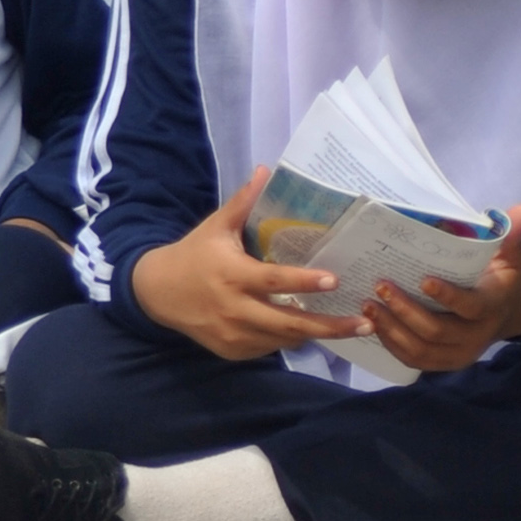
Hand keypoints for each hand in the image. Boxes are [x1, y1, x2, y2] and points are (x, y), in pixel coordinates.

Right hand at [126, 166, 373, 363]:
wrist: (155, 293)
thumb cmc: (193, 255)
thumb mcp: (215, 227)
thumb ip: (243, 202)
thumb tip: (266, 170)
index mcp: (232, 275)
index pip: (273, 281)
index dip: (304, 282)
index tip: (334, 280)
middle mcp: (233, 308)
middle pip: (288, 323)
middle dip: (330, 326)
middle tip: (364, 322)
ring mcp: (232, 334)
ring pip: (283, 339)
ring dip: (315, 333)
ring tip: (348, 327)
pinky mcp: (231, 350)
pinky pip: (268, 348)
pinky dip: (288, 339)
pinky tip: (305, 330)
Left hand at [361, 203, 520, 370]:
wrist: (508, 312)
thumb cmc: (502, 277)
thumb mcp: (511, 255)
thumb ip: (511, 234)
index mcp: (493, 306)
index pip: (470, 307)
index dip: (447, 297)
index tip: (422, 280)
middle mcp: (477, 335)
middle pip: (437, 331)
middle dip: (405, 311)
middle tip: (380, 287)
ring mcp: (460, 353)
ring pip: (421, 349)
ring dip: (391, 329)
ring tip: (369, 304)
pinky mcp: (444, 363)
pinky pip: (413, 360)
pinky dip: (391, 344)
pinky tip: (374, 324)